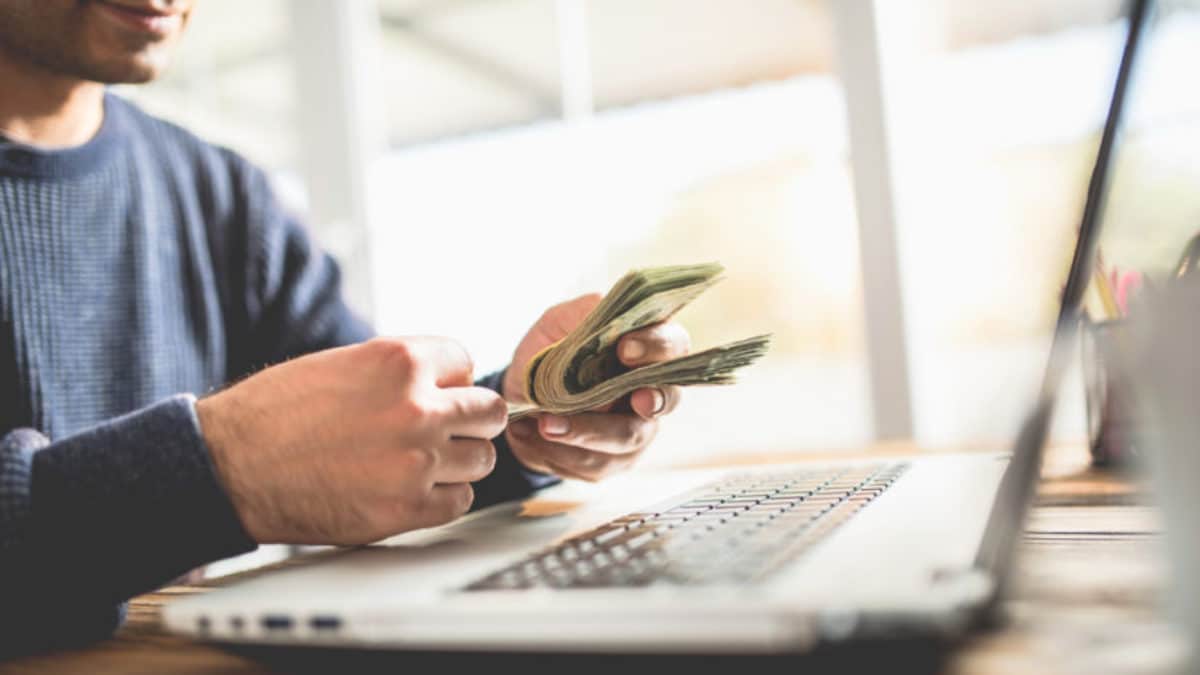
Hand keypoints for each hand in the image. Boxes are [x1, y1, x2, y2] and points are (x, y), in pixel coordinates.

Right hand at [196, 337, 506, 544]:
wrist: (230, 466)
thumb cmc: (277, 412)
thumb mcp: (344, 363)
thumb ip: (401, 370)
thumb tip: (446, 382)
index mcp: (400, 361)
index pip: (466, 362)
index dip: (448, 380)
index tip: (434, 393)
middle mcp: (417, 408)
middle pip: (488, 412)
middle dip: (469, 420)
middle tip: (443, 430)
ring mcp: (417, 461)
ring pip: (481, 459)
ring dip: (458, 461)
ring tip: (419, 462)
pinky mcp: (407, 508)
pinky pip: (459, 501)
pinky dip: (442, 497)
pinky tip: (410, 489)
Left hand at [502, 294, 688, 481]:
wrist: (517, 399)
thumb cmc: (548, 354)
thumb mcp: (558, 323)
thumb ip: (584, 313)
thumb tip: (603, 307)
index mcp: (646, 349)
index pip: (673, 344)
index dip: (656, 347)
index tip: (625, 348)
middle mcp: (651, 391)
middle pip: (666, 399)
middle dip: (647, 401)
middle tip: (631, 400)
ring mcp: (636, 431)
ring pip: (625, 438)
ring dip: (584, 431)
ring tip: (544, 423)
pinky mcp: (611, 461)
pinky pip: (594, 463)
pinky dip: (558, 450)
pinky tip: (529, 434)